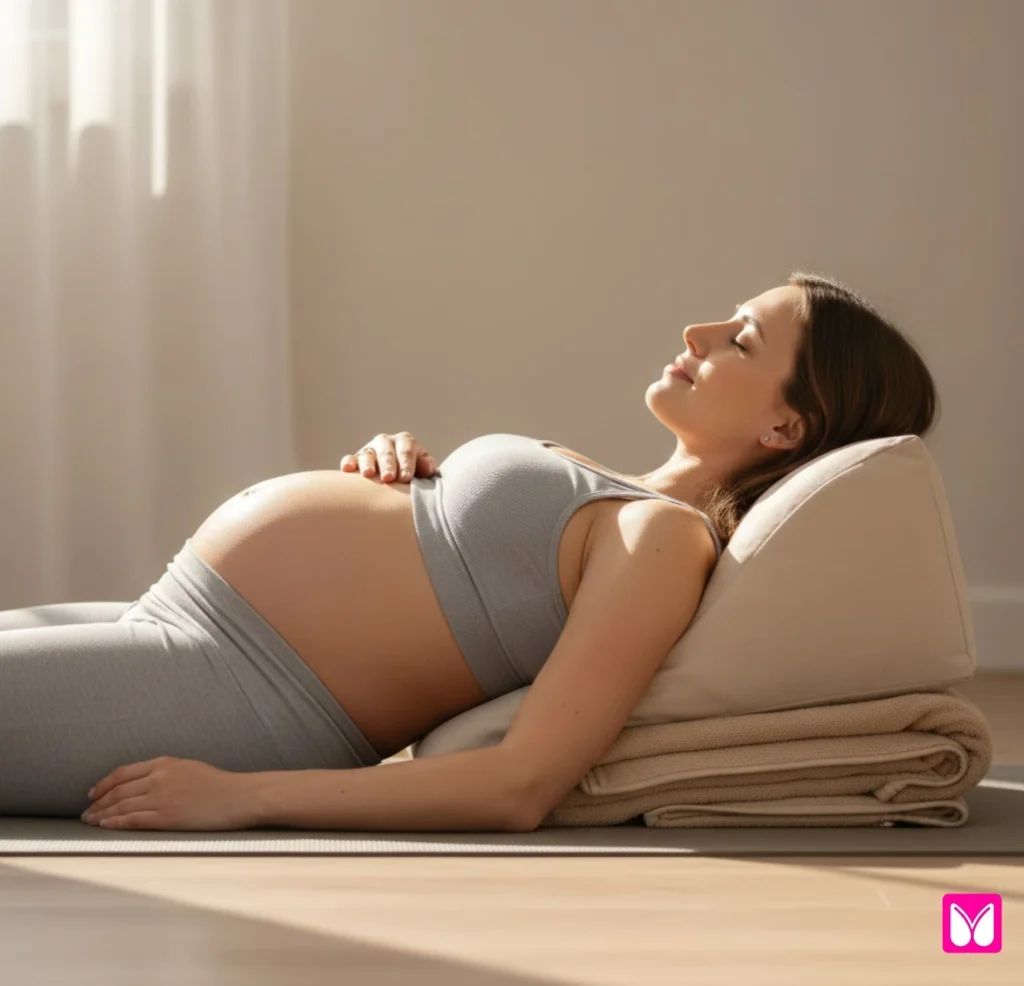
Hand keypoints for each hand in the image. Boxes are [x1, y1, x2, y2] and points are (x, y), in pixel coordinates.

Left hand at [81, 756, 258, 831]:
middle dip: (98, 801)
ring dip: (102, 814)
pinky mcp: (167, 816)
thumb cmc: (220, 784)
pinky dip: (115, 823)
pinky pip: (133, 820)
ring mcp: (162, 797)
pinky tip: (105, 826)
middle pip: (118, 790)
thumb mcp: (190, 768)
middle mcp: (159, 778)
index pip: (123, 772)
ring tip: (91, 821)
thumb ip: (167, 772)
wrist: (240, 796)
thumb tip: (146, 782)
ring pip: (121, 805)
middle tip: (87, 811)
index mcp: (165, 763)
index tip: (93, 792)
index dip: (104, 784)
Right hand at [340, 431, 437, 482]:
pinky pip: (350, 459)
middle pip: (386, 452)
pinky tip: (347, 469)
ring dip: (367, 464)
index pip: (406, 451)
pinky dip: (348, 463)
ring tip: (368, 474)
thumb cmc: (415, 474)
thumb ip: (427, 467)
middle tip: (388, 478)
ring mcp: (370, 450)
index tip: (405, 478)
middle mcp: (386, 442)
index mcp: (405, 442)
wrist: (399, 478)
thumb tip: (426, 466)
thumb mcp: (424, 469)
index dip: (406, 464)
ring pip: (368, 455)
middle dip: (387, 465)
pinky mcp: (356, 460)